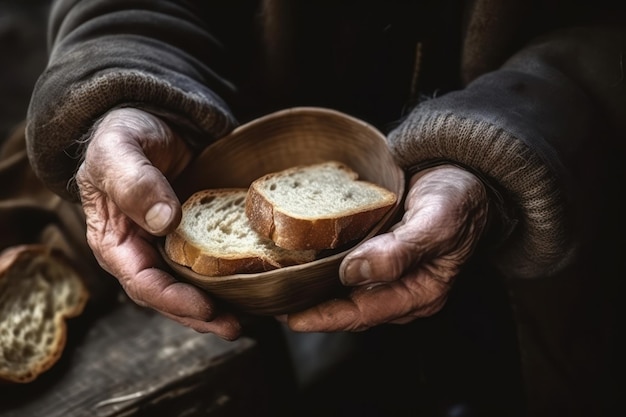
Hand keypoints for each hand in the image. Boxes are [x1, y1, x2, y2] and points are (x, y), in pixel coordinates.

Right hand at [75, 108, 240, 338]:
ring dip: (214, 307)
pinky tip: (248, 286)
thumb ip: (134, 182)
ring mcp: (164, 247)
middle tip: (233, 327)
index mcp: (114, 241)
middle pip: (167, 296)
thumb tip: (164, 220)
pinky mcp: (188, 237)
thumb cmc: (124, 134)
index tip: (206, 307)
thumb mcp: (120, 150)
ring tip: (245, 318)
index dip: (173, 300)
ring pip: (188, 287)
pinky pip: (204, 265)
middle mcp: (139, 252)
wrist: (145, 122)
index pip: (141, 283)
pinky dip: (222, 280)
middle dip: (199, 316)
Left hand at [283, 165, 489, 331]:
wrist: (462, 170)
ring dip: (314, 291)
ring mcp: (390, 273)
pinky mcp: (379, 255)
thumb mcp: (437, 220)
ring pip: (345, 292)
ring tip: (278, 287)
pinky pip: (347, 270)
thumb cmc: (457, 196)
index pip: (366, 313)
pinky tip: (301, 262)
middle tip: (273, 302)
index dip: (327, 318)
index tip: (293, 318)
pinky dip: (323, 269)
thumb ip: (400, 250)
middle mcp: (402, 288)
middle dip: (313, 309)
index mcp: (421, 292)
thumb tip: (353, 273)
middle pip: (350, 308)